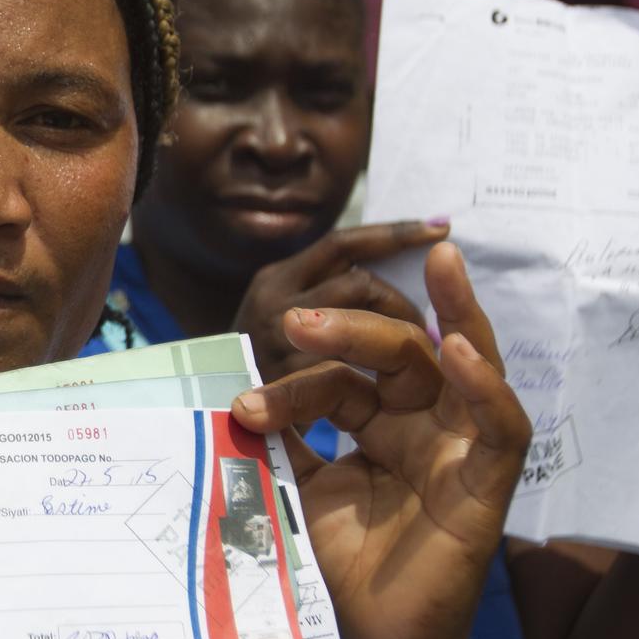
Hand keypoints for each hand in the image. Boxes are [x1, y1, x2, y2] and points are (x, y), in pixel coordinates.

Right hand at [230, 220, 445, 380]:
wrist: (197, 411)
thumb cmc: (254, 369)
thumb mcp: (277, 319)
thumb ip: (319, 296)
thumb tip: (376, 283)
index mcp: (278, 278)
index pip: (344, 244)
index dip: (395, 233)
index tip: (441, 227)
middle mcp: (275, 299)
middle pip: (361, 283)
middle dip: (401, 304)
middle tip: (424, 331)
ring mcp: (278, 340)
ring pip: (358, 323)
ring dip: (394, 339)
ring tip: (412, 362)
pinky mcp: (285, 381)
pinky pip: (343, 370)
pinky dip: (372, 378)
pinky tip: (392, 395)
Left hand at [230, 241, 529, 638]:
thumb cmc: (340, 571)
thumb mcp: (301, 489)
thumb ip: (284, 438)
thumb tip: (230, 385)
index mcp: (381, 424)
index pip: (342, 378)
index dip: (295, 383)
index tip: (243, 405)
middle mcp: (426, 426)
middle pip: (402, 352)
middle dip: (351, 328)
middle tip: (293, 320)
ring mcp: (463, 449)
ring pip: (463, 362)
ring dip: (439, 316)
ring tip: (428, 266)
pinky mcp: (492, 483)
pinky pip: (504, 424)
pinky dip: (487, 384)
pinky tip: (458, 348)